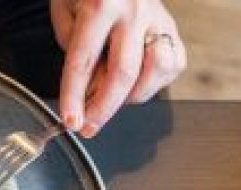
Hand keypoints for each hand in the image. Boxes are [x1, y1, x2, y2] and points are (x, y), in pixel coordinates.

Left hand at [50, 0, 186, 136]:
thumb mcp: (66, 9)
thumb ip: (74, 47)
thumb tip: (87, 90)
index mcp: (102, 3)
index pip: (84, 59)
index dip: (74, 95)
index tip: (70, 120)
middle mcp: (134, 10)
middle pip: (123, 73)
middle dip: (103, 108)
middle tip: (89, 126)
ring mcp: (159, 19)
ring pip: (155, 72)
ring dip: (132, 96)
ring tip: (114, 98)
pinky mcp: (174, 28)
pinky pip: (172, 66)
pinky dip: (154, 83)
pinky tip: (137, 82)